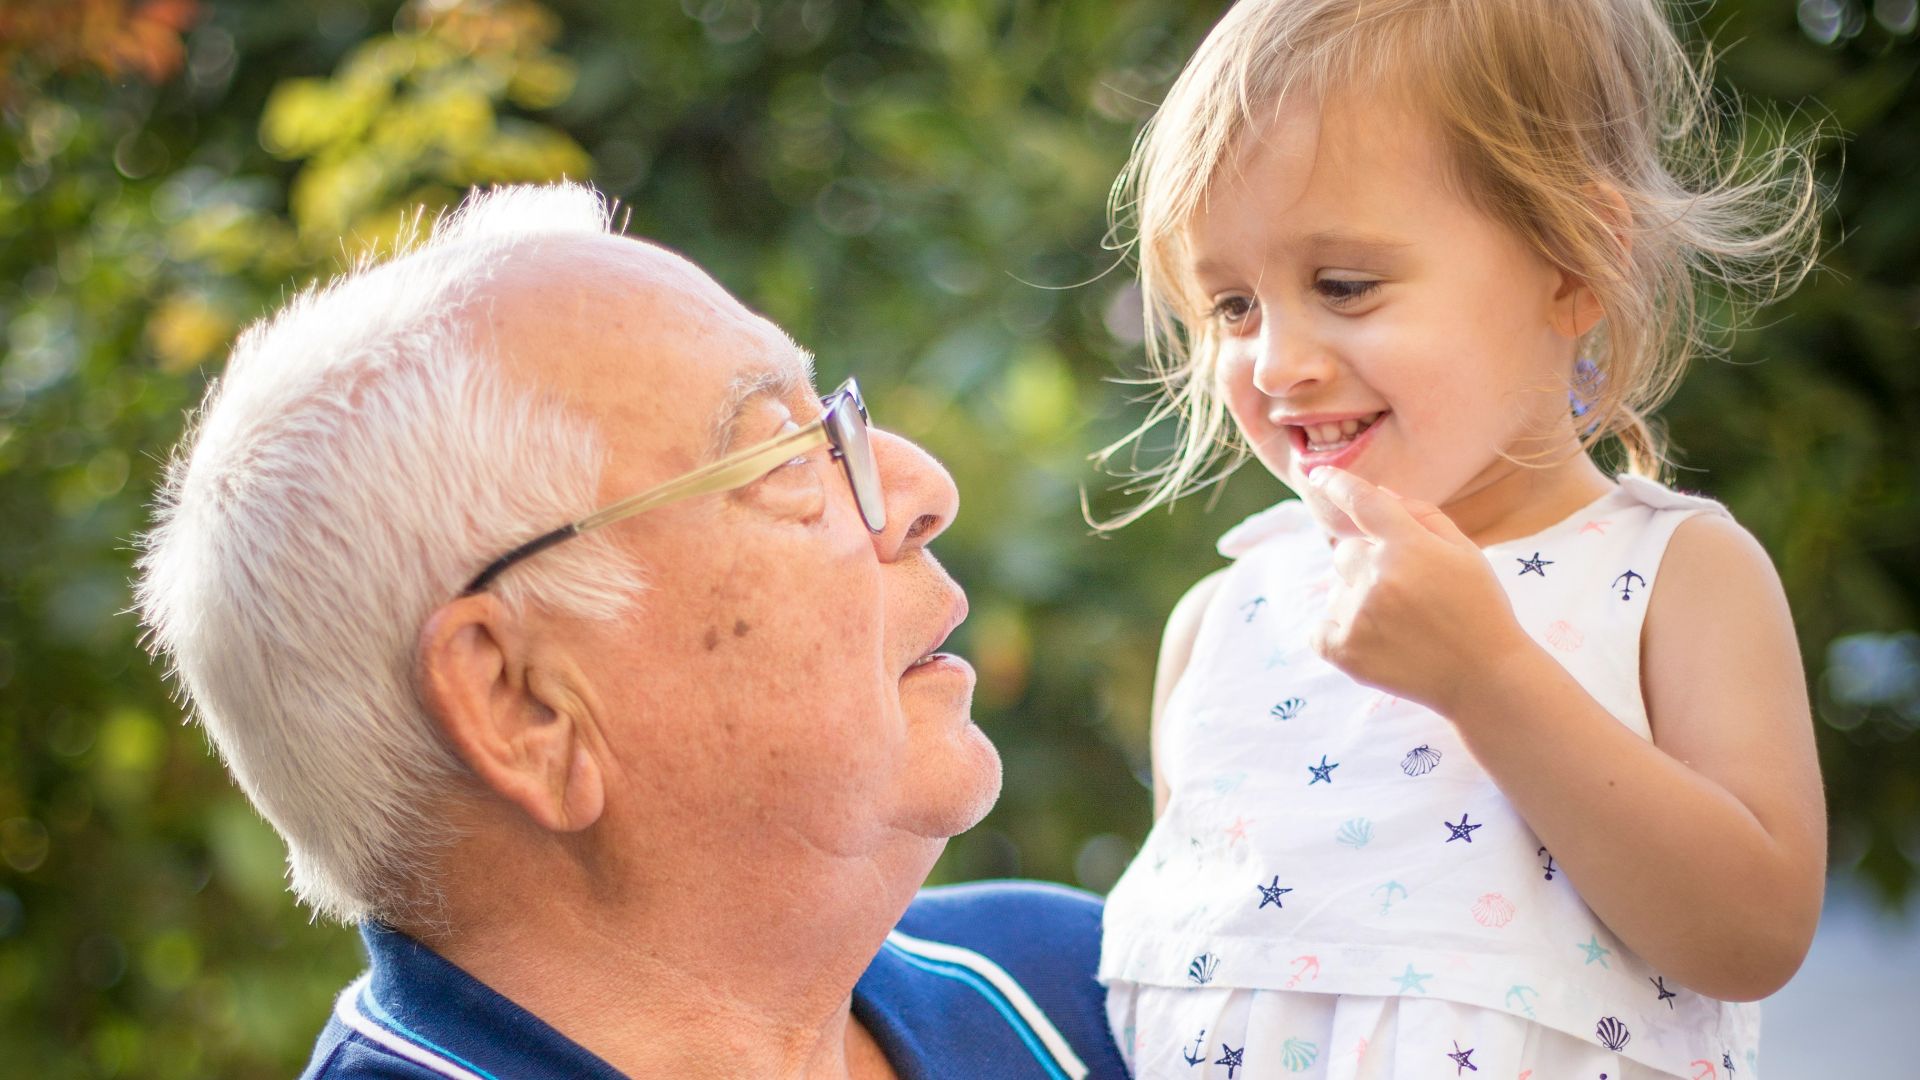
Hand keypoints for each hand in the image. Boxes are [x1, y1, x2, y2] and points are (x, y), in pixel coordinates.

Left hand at [1305, 467, 1535, 713]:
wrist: (1485, 678)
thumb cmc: (1479, 609)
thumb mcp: (1466, 552)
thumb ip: (1421, 516)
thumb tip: (1377, 492)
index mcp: (1410, 546)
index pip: (1363, 502)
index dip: (1338, 484)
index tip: (1318, 474)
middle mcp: (1378, 577)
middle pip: (1345, 552)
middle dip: (1367, 564)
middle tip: (1405, 592)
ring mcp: (1358, 615)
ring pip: (1336, 591)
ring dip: (1357, 600)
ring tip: (1400, 625)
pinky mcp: (1345, 651)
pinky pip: (1320, 629)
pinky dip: (1338, 633)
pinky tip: (1375, 641)